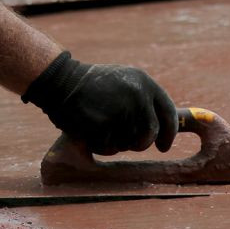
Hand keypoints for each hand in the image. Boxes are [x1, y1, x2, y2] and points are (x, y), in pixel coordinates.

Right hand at [22, 51, 177, 154]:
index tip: (163, 146)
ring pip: (129, 143)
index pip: (168, 113)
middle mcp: (137, 96)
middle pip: (150, 134)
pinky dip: (100, 145)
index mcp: (144, 82)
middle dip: (140, 143)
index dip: (168, 133)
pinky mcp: (104, 125)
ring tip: (102, 126)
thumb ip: (143, 99)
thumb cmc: (91, 85)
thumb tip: (161, 127)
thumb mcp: (123, 81)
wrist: (61, 81)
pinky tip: (90, 130)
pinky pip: (109, 148)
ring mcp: (121, 110)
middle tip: (127, 143)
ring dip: (117, 143)